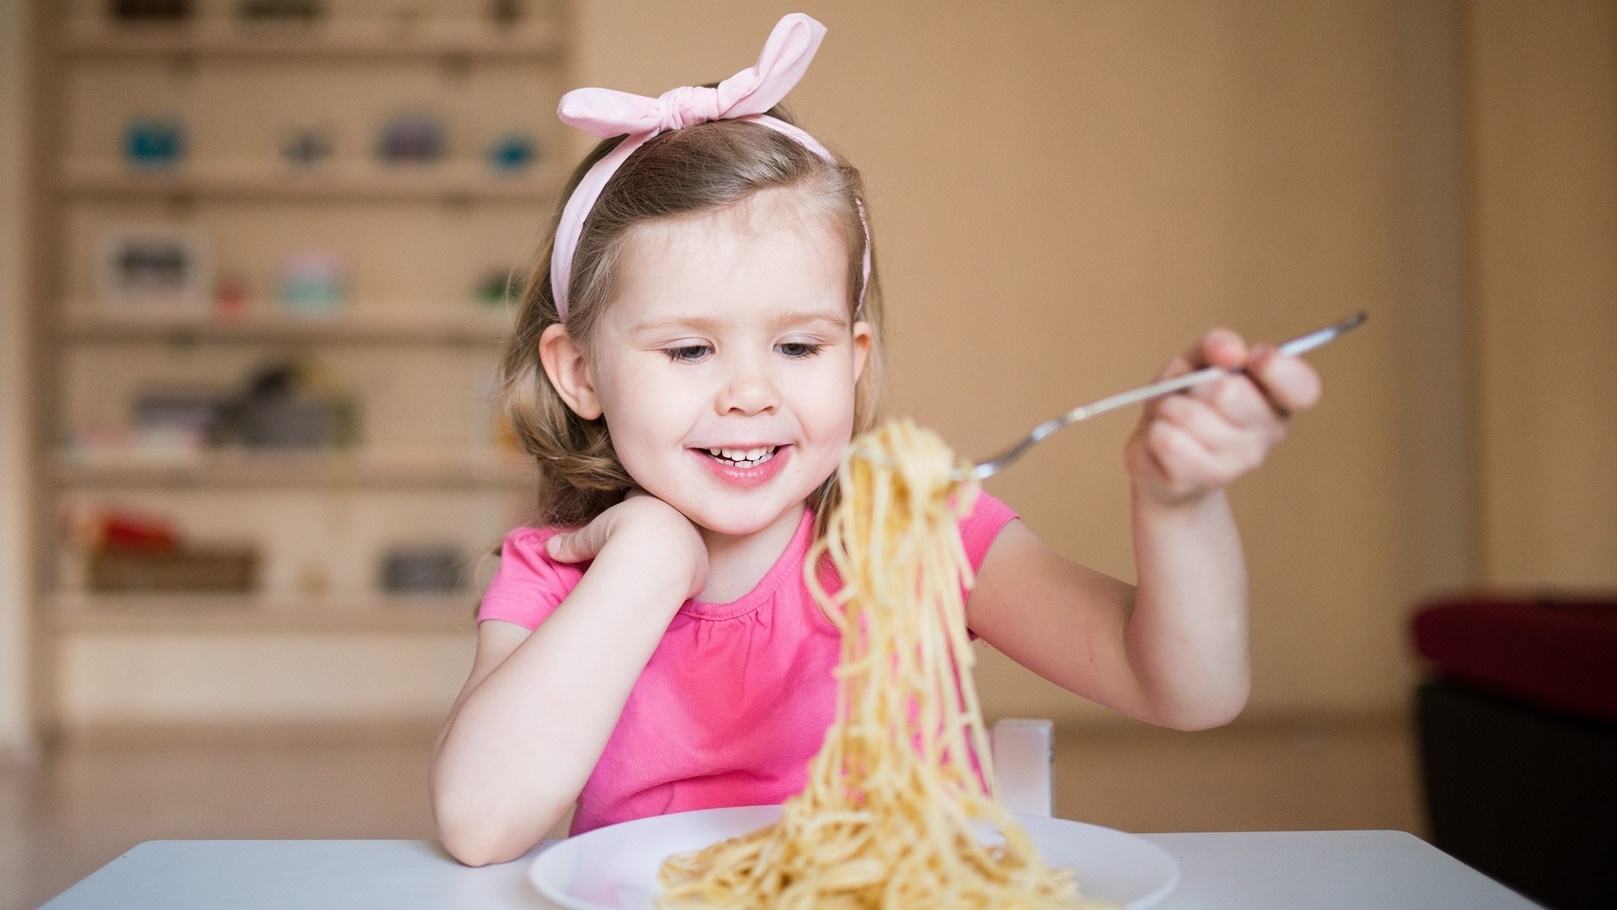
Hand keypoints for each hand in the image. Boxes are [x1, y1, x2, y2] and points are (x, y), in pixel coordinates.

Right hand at [545, 492, 708, 599]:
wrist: (656, 557)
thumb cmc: (619, 539)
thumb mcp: (590, 538)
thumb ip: (572, 543)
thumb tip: (549, 550)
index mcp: (651, 501)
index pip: (642, 496)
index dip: (633, 504)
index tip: (625, 517)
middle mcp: (677, 516)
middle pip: (670, 517)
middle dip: (660, 526)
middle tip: (645, 541)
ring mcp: (693, 540)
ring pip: (686, 542)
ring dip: (675, 552)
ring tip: (659, 566)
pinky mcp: (702, 565)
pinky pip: (693, 569)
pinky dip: (683, 577)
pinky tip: (670, 585)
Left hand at [1125, 327, 1321, 505]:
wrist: (1160, 458)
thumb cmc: (1187, 402)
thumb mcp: (1198, 362)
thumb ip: (1217, 346)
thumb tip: (1230, 350)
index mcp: (1277, 398)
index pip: (1302, 387)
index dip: (1276, 367)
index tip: (1251, 357)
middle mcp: (1269, 432)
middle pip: (1228, 392)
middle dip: (1196, 384)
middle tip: (1193, 394)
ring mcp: (1240, 461)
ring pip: (1189, 415)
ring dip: (1168, 408)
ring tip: (1174, 418)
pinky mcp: (1204, 479)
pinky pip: (1167, 440)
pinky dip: (1154, 431)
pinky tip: (1164, 439)